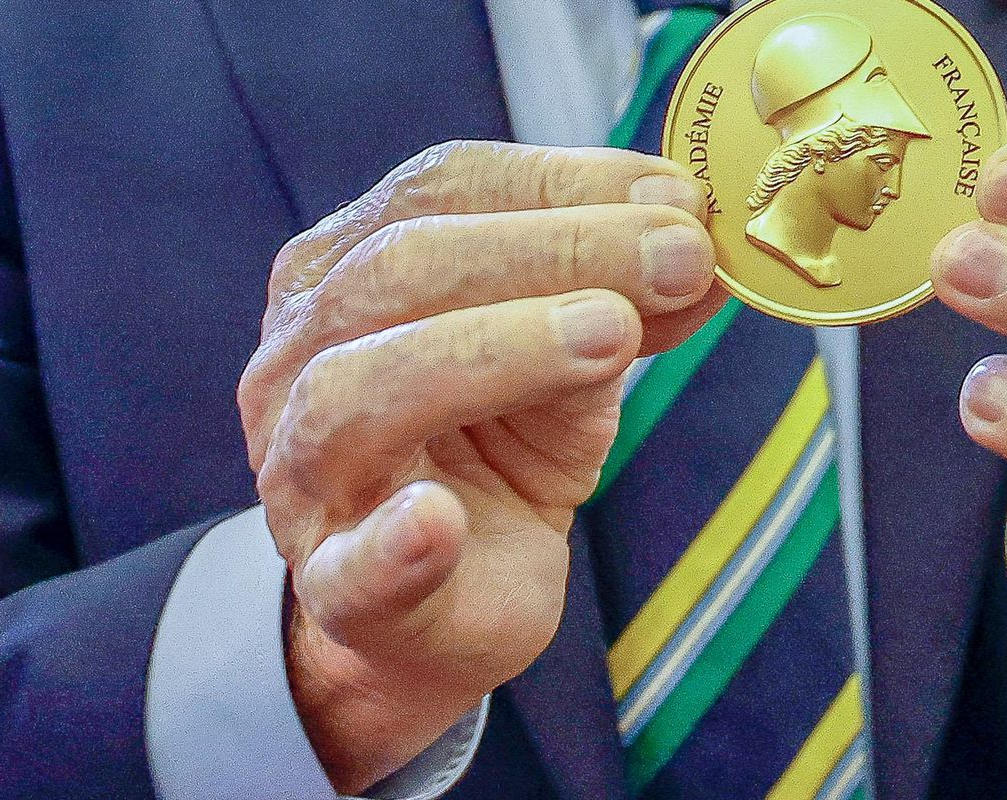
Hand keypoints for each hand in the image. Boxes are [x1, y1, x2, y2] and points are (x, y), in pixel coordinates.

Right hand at [236, 141, 722, 791]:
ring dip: (495, 350)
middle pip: (400, 272)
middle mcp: (299, 360)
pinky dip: (394, 544)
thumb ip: (623, 301)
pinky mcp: (339, 592)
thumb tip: (707, 248)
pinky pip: (352, 569)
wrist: (446, 606)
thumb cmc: (496, 457)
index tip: (677, 197)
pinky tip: (438, 524)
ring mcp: (304, 480)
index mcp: (344, 274)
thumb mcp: (569, 363)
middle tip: (677, 257)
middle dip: (554, 251)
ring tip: (613, 336)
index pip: (438, 192)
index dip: (561, 184)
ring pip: (358, 394)